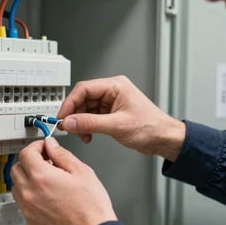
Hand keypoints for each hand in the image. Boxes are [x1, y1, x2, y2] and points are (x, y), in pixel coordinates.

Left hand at [10, 137, 116, 224]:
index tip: (44, 147)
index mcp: (41, 177)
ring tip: (45, 179)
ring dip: (27, 178)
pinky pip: (22, 202)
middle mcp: (30, 193)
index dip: (36, 146)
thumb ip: (62, 155)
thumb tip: (51, 146)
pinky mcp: (31, 221)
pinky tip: (46, 195)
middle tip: (45, 161)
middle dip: (29, 161)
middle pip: (17, 168)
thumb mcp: (82, 171)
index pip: (26, 153)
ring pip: (16, 186)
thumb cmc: (91, 206)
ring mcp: (28, 209)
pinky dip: (29, 194)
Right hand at [58, 76, 185, 161]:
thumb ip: (90, 123)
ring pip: (86, 108)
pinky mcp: (111, 113)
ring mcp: (112, 102)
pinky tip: (89, 135)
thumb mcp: (117, 126)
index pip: (84, 89)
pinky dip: (87, 126)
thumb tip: (69, 122)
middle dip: (74, 114)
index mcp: (115, 86)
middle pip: (83, 98)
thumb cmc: (150, 127)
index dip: (70, 103)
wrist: (164, 138)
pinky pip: (92, 116)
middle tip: (68, 127)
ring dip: (81, 122)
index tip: (62, 117)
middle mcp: (112, 91)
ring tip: (82, 134)